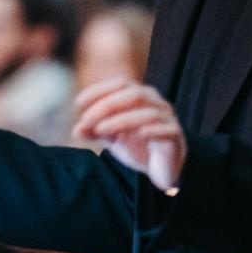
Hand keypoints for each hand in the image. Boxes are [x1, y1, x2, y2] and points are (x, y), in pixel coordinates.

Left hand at [72, 77, 186, 193]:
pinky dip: (151, 130)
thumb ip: (94, 131)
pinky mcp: (175, 136)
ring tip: (100, 129)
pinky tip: (136, 135)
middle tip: (86, 119)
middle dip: (107, 105)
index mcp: (139, 96)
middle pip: (133, 94)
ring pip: (147, 112)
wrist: (162, 169)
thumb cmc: (137, 147)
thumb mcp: (111, 138)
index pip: (120, 83)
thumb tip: (76, 129)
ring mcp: (167, 118)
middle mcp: (155, 103)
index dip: (99, 89)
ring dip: (121, 120)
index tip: (79, 103)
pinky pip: (166, 129)